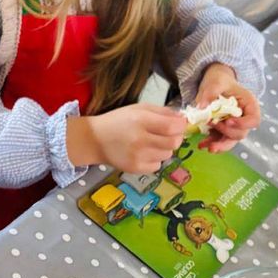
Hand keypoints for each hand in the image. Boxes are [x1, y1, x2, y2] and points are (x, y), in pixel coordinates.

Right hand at [69, 105, 186, 174]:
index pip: (172, 127)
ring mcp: (138, 156)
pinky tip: (145, 153)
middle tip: (168, 134)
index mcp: (141, 120)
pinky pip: (157, 165)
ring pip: (167, 155)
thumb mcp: (139, 108)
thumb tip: (182, 119)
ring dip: (164, 148)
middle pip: (173, 143)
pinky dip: (155, 159)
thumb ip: (162, 112)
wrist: (96, 139)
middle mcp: (140, 139)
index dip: (181, 126)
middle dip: (175, 137)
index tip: (180, 124)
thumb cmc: (118, 121)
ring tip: (152, 143)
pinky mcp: (135, 168)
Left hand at [195, 63, 261, 152]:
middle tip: (212, 123)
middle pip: (240, 133)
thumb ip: (211, 93)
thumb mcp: (216, 82)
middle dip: (226, 132)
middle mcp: (243, 118)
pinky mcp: (222, 131)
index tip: (228, 121)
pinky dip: (210, 144)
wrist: (214, 83)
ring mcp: (233, 127)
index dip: (243, 124)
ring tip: (209, 147)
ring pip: (230, 142)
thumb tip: (202, 107)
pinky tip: (202, 144)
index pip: (254, 120)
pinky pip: (218, 141)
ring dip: (220, 146)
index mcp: (249, 104)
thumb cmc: (220, 80)